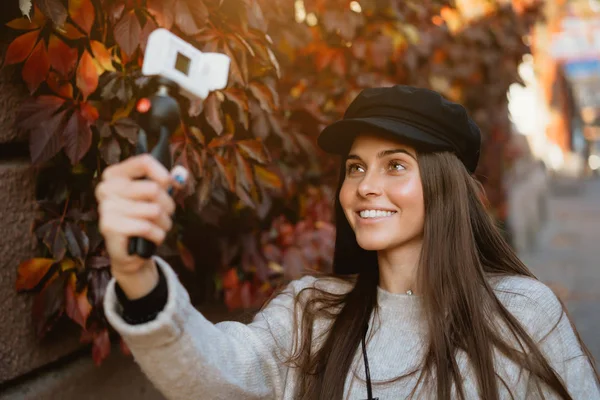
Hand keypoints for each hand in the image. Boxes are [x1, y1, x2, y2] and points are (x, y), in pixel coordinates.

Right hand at [95, 155, 187, 297]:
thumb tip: (181, 174)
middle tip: (163, 214)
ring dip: (164, 223)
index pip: (144, 162)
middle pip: (153, 189)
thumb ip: (167, 181)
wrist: (130, 252)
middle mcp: (106, 188)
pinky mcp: (109, 226)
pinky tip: (151, 238)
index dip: (164, 174)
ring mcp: (106, 207)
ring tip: (157, 227)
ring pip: (154, 210)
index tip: (173, 185)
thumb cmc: (144, 218)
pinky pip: (147, 227)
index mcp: (115, 174)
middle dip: (168, 205)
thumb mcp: (155, 197)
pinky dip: (157, 235)